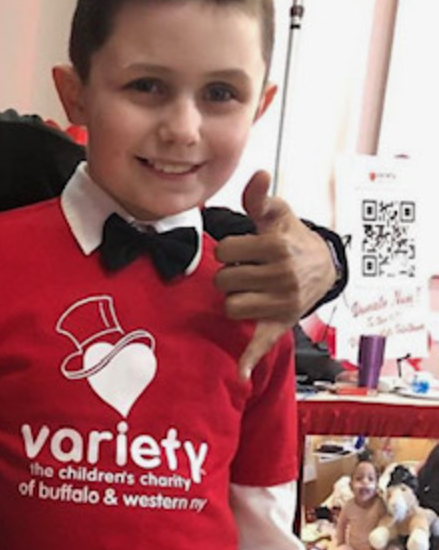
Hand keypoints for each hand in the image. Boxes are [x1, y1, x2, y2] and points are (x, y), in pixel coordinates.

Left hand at [213, 170, 335, 378]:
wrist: (326, 268)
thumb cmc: (292, 238)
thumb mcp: (278, 215)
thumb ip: (259, 199)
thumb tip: (258, 174)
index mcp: (277, 249)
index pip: (224, 253)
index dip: (228, 251)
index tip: (244, 251)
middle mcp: (282, 277)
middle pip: (223, 281)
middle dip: (231, 275)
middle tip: (250, 271)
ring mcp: (281, 303)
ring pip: (229, 306)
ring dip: (235, 298)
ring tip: (253, 289)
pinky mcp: (279, 325)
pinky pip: (260, 344)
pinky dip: (249, 360)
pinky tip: (240, 374)